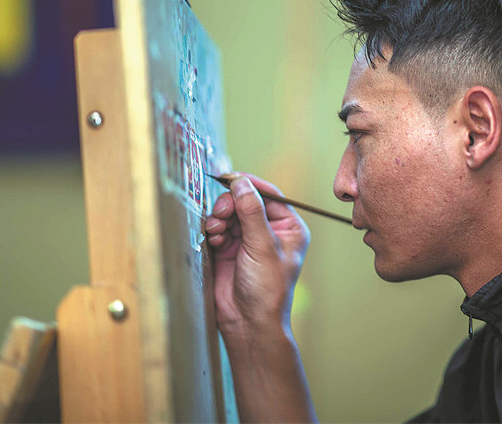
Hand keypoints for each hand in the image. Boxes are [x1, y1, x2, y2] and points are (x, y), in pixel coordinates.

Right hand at [204, 173, 309, 337]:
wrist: (248, 323)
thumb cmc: (267, 289)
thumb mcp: (263, 245)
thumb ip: (251, 211)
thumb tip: (241, 182)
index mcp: (288, 227)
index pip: (269, 194)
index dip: (249, 184)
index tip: (230, 177)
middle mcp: (268, 231)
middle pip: (245, 201)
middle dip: (230, 204)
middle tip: (221, 212)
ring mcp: (248, 240)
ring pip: (229, 214)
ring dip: (219, 218)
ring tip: (216, 230)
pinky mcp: (229, 250)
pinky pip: (217, 229)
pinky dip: (213, 231)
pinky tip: (213, 240)